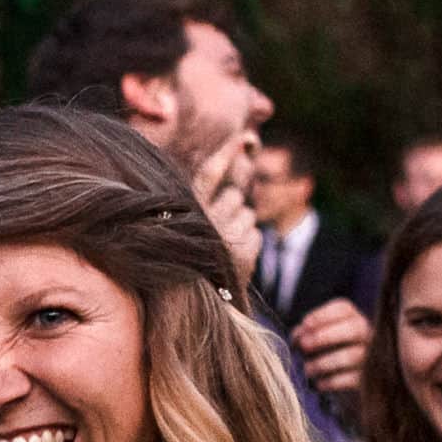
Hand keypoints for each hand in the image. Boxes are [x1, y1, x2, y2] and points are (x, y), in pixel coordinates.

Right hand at [193, 134, 262, 284]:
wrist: (191, 304)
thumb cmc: (185, 256)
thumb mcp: (185, 223)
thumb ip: (207, 191)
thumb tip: (245, 140)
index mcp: (186, 209)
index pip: (211, 173)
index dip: (227, 152)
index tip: (244, 138)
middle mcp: (205, 220)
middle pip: (234, 197)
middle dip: (230, 209)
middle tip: (213, 231)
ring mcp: (225, 237)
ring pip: (247, 215)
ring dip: (238, 228)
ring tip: (219, 247)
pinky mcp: (244, 254)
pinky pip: (256, 235)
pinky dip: (248, 244)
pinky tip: (230, 257)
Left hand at [291, 298, 370, 395]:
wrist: (343, 385)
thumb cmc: (325, 354)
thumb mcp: (314, 340)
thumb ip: (304, 334)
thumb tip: (298, 338)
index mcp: (352, 318)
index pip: (343, 308)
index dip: (323, 314)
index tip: (305, 324)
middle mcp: (367, 334)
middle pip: (353, 328)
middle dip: (325, 336)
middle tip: (304, 345)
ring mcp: (371, 357)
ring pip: (351, 355)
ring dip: (324, 362)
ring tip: (307, 369)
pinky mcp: (369, 380)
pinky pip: (351, 379)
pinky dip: (331, 381)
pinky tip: (318, 384)